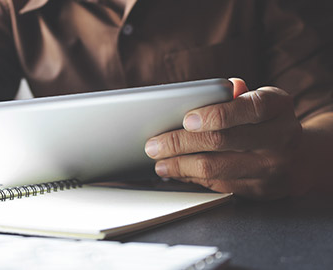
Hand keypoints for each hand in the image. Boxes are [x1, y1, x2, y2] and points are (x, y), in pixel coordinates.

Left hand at [145, 78, 304, 198]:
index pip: (248, 108)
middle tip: (153, 145)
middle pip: (221, 141)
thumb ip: (237, 95)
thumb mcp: (261, 100)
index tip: (186, 119)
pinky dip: (191, 178)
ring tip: (159, 162)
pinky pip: (217, 185)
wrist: (301, 159)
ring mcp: (271, 168)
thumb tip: (225, 87)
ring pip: (214, 169)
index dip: (216, 114)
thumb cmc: (268, 122)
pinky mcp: (259, 190)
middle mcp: (279, 138)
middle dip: (180, 143)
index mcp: (278, 107)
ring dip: (179, 166)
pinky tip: (176, 172)